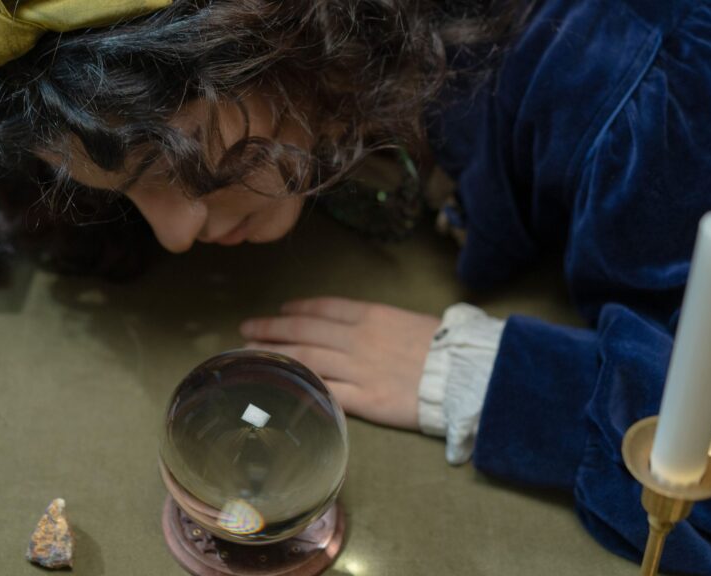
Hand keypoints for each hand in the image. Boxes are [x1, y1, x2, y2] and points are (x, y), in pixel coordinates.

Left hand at [240, 297, 439, 429]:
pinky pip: (326, 392)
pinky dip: (301, 387)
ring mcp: (358, 369)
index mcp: (371, 316)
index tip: (280, 310)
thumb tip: (354, 326)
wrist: (465, 374)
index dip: (296, 309)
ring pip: (306, 359)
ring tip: (251, 355)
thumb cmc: (444, 346)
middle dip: (271, 329)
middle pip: (304, 331)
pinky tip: (281, 385)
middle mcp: (357, 339)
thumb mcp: (408, 320)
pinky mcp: (364, 399)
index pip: (323, 308)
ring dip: (275, 356)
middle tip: (245, 330)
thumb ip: (377, 323)